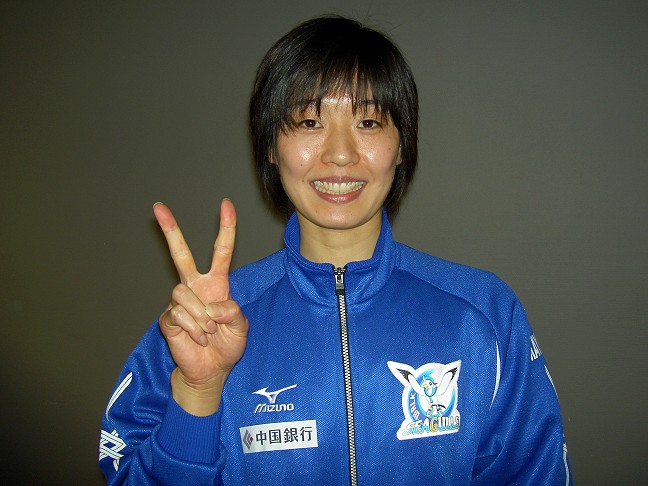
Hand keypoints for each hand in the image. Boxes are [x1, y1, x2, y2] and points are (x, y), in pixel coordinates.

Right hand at [153, 198, 247, 414]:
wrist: (210, 370)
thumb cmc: (226, 346)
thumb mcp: (241, 328)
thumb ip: (234, 313)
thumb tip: (214, 305)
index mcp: (216, 284)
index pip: (221, 251)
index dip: (226, 228)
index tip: (226, 204)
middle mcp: (195, 288)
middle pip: (181, 255)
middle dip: (170, 230)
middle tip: (157, 206)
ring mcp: (180, 302)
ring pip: (183, 293)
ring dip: (200, 316)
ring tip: (208, 332)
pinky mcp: (168, 318)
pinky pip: (178, 315)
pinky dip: (193, 329)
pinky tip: (197, 338)